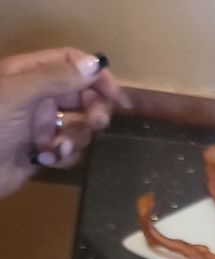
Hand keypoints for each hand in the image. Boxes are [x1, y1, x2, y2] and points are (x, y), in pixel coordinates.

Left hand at [0, 47, 121, 196]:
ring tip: (57, 148)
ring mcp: (43, 124)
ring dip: (75, 139)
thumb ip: (57, 78)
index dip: (96, 75)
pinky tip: (45, 160)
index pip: (72, 63)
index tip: (114, 95)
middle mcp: (39, 96)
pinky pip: (69, 151)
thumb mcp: (21, 94)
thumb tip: (95, 64)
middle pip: (82, 95)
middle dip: (94, 110)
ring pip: (79, 127)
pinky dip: (63, 157)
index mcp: (31, 74)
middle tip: (97, 124)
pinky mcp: (45, 150)